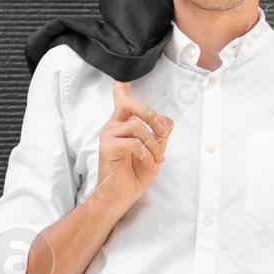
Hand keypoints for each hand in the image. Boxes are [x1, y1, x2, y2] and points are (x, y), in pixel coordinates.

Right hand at [97, 80, 172, 201]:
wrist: (121, 196)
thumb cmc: (134, 174)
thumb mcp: (155, 151)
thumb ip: (160, 134)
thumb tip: (166, 120)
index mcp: (124, 125)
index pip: (120, 100)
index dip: (122, 86)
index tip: (122, 77)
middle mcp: (114, 127)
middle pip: (129, 103)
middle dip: (150, 113)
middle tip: (162, 130)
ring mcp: (108, 136)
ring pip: (136, 126)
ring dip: (153, 144)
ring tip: (157, 158)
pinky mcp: (107, 148)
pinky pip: (133, 143)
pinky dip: (147, 155)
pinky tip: (149, 164)